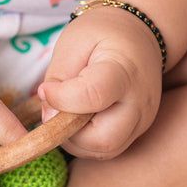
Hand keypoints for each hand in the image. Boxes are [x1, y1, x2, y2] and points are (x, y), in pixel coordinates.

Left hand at [38, 6, 162, 159]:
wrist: (138, 36)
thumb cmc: (102, 35)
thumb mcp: (72, 44)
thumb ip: (58, 79)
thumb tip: (49, 113)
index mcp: (124, 70)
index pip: (92, 96)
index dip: (60, 99)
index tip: (45, 89)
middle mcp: (139, 102)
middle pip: (100, 139)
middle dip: (67, 131)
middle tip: (56, 109)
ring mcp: (141, 121)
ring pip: (101, 150)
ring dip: (73, 139)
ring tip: (67, 112)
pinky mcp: (135, 132)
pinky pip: (104, 150)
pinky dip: (83, 142)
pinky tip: (77, 120)